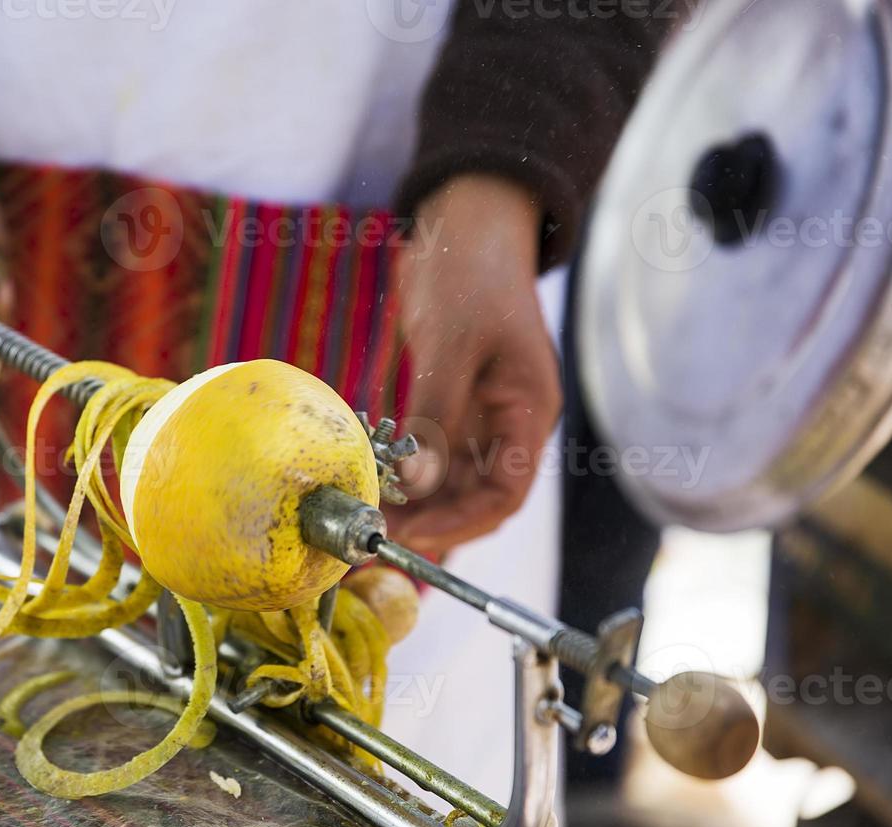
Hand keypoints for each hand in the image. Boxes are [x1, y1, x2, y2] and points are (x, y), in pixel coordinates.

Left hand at [386, 175, 561, 554]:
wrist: (467, 225)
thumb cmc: (470, 274)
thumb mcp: (451, 344)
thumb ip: (435, 414)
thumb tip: (418, 485)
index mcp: (527, 412)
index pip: (504, 495)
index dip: (459, 523)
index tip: (409, 535)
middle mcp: (507, 423)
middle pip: (473, 497)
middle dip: (428, 521)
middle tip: (372, 531)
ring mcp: (478, 415)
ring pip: (447, 481)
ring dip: (410, 501)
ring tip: (364, 512)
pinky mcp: (449, 403)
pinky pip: (428, 453)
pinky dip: (401, 471)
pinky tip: (369, 480)